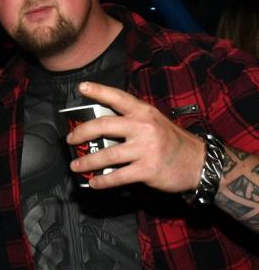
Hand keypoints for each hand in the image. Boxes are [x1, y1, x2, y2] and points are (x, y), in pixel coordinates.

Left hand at [66, 81, 203, 193]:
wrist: (199, 163)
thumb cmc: (171, 141)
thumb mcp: (154, 122)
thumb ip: (131, 121)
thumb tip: (99, 127)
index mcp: (144, 112)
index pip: (118, 97)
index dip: (99, 91)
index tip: (82, 87)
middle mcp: (143, 127)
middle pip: (103, 126)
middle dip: (81, 132)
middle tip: (70, 139)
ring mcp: (145, 148)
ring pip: (106, 154)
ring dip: (86, 162)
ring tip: (75, 165)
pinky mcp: (147, 169)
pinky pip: (117, 176)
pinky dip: (102, 180)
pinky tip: (94, 182)